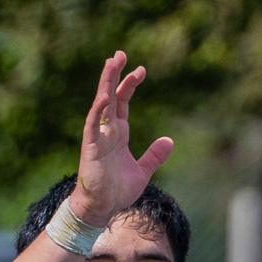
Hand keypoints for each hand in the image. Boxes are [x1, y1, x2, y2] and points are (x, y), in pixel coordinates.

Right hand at [71, 51, 174, 225]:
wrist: (102, 209)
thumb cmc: (117, 190)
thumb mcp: (143, 171)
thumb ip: (154, 155)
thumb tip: (170, 141)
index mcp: (119, 133)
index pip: (123, 101)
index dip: (130, 84)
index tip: (141, 69)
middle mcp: (107, 130)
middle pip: (111, 95)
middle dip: (115, 74)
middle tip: (120, 53)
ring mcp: (98, 136)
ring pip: (101, 103)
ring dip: (105, 83)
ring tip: (111, 62)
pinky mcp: (91, 147)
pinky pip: (93, 125)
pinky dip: (98, 111)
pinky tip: (105, 97)